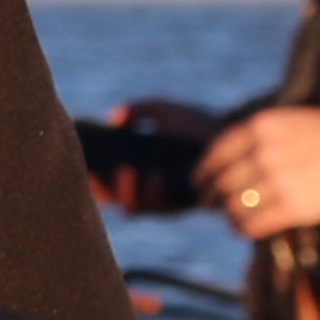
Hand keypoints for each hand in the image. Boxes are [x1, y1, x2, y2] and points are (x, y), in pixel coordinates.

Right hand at [80, 101, 219, 214]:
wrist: (237, 136)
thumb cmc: (199, 124)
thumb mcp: (166, 111)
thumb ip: (140, 111)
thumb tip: (114, 119)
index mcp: (138, 170)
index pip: (107, 181)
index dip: (91, 178)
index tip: (82, 164)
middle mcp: (148, 190)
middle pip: (114, 200)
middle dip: (103, 190)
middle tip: (98, 173)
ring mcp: (167, 200)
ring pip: (135, 208)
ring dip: (127, 193)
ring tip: (127, 171)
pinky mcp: (186, 204)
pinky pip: (163, 207)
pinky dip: (154, 192)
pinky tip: (154, 174)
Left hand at [194, 104, 319, 237]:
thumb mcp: (290, 121)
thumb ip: (258, 137)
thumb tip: (225, 164)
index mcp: (262, 126)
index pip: (217, 153)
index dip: (204, 172)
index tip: (199, 182)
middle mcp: (264, 152)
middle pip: (222, 183)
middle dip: (212, 197)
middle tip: (212, 205)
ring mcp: (278, 181)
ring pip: (233, 206)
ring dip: (229, 215)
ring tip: (233, 218)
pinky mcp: (293, 208)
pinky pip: (253, 225)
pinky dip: (244, 230)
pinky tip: (245, 230)